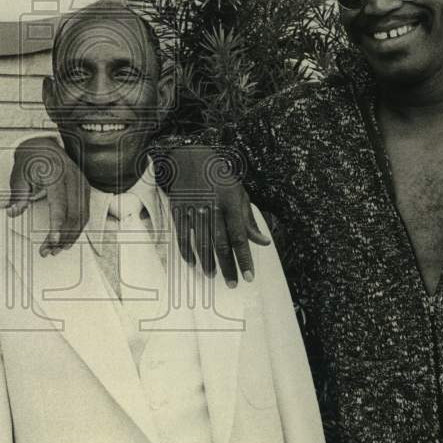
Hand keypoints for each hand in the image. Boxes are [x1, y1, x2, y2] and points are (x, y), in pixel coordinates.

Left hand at [7, 136, 89, 254]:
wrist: (43, 146)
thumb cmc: (30, 161)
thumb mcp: (18, 175)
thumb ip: (17, 195)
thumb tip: (13, 212)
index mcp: (56, 174)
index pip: (60, 204)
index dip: (57, 225)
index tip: (52, 241)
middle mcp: (73, 178)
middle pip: (73, 214)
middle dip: (62, 236)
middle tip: (48, 251)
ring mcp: (82, 183)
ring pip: (82, 216)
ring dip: (70, 236)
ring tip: (55, 249)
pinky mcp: (84, 188)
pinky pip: (84, 212)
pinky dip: (77, 228)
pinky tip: (66, 239)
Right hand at [155, 144, 270, 286]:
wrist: (190, 158)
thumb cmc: (219, 177)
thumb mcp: (240, 194)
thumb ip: (250, 220)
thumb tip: (263, 242)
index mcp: (231, 204)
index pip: (240, 237)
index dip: (244, 259)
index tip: (249, 276)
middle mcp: (213, 208)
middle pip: (221, 245)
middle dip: (228, 267)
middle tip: (232, 284)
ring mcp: (194, 209)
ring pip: (202, 242)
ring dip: (208, 262)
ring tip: (213, 275)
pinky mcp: (179, 210)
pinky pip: (183, 236)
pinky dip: (187, 251)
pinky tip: (193, 262)